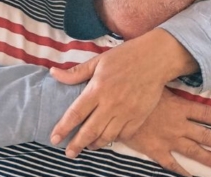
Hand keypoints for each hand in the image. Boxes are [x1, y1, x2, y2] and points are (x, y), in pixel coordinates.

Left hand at [50, 29, 197, 157]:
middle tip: (69, 153)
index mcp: (97, 89)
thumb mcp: (98, 61)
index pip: (75, 114)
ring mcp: (126, 112)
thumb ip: (76, 72)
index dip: (63, 128)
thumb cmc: (126, 56)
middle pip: (89, 131)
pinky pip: (124, 134)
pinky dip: (114, 138)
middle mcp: (110, 104)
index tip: (55, 139)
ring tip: (88, 146)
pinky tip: (109, 137)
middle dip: (77, 145)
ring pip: (107, 136)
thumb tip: (53, 74)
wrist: (157, 58)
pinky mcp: (139, 116)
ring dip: (95, 144)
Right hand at [122, 90, 210, 175]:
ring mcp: (168, 139)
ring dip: (209, 158)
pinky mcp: (155, 150)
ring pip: (193, 151)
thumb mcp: (158, 85)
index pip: (207, 114)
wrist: (114, 110)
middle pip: (205, 135)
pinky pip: (171, 164)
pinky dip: (182, 171)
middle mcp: (178, 125)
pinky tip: (191, 176)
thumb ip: (172, 83)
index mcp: (180, 108)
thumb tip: (184, 70)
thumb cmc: (136, 93)